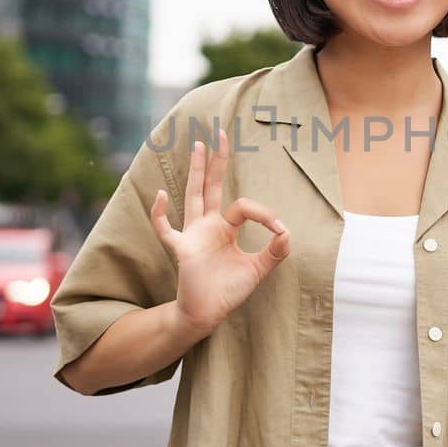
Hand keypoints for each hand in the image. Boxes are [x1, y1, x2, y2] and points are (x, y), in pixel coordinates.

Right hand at [149, 127, 289, 337]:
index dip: (265, 214)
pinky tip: (159, 194)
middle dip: (216, 161)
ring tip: (198, 144)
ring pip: (193, 195)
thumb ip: (275, 252)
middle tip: (219, 132)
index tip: (281, 230)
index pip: (243, 206)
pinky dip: (159, 214)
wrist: (208, 314)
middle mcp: (206, 225)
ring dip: (196, 171)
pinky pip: (166, 229)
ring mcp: (192, 235)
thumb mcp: (258, 269)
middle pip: (210, 185)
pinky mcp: (182, 249)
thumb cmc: (228, 291)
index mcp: (224, 228)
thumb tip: (288, 232)